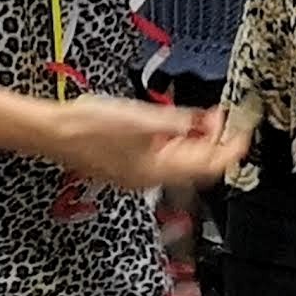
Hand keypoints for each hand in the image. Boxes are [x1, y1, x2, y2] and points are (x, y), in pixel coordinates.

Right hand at [47, 96, 247, 194]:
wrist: (50, 130)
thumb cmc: (87, 126)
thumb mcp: (141, 118)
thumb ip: (177, 122)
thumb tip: (203, 122)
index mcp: (157, 171)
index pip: (208, 166)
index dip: (230, 148)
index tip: (244, 132)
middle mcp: (150, 178)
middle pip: (197, 165)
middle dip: (214, 142)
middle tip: (223, 118)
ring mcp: (137, 173)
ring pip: (180, 161)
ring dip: (196, 140)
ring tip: (204, 118)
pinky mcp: (127, 164)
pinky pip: (162, 156)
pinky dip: (176, 141)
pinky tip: (177, 125)